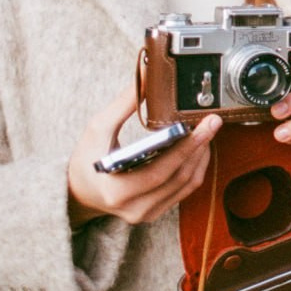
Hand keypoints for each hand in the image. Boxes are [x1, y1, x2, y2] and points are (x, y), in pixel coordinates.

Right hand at [67, 85, 221, 227]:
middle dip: (200, 146)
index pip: (162, 170)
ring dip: (200, 156)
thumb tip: (148, 77)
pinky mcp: (155, 212)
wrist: (78, 191)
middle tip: (212, 122)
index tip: (204, 124)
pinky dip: (194, 167)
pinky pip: (184, 190)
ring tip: (207, 131)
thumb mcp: (98, 128)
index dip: (187, 147)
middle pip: (180, 177)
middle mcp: (135, 207)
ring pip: (187, 185)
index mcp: (118, 190)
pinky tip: (198, 147)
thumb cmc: (86, 159)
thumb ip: (124, 104)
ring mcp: (147, 213)